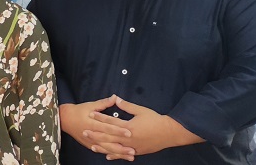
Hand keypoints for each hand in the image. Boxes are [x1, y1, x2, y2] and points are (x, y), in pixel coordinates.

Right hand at [59, 95, 135, 159]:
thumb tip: (115, 97)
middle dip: (121, 147)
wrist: (65, 120)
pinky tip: (120, 157)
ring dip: (119, 153)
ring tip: (130, 156)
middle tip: (133, 150)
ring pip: (106, 149)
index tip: (130, 132)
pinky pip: (102, 151)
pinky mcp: (90, 145)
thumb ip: (104, 103)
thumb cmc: (78, 111)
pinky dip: (111, 154)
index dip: (118, 130)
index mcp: (92, 123)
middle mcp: (92, 134)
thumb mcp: (90, 105)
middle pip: (108, 142)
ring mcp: (91, 141)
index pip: (107, 128)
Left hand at [83, 97, 202, 156]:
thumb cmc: (156, 120)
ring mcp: (133, 146)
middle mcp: (129, 138)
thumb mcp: (141, 110)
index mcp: (129, 126)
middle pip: (109, 136)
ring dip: (103, 147)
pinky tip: (107, 156)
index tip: (90, 114)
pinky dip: (115, 155)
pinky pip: (124, 154)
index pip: (111, 122)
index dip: (100, 118)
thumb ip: (127, 106)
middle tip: (84, 132)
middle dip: (96, 134)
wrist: (170, 133)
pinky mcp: (137, 152)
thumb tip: (116, 98)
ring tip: (92, 146)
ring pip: (114, 147)